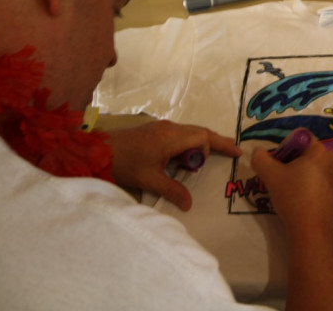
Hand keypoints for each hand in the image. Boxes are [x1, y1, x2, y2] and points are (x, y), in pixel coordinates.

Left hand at [107, 120, 240, 210]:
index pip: (203, 137)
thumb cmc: (124, 164)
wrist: (96, 151)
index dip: (219, 145)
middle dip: (216, 142)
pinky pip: (181, 134)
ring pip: (190, 132)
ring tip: (207, 161)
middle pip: (200, 131)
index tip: (236, 152)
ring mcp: (161, 127)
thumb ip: (172, 190)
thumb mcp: (149, 180)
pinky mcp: (155, 130)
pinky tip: (187, 159)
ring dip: (200, 145)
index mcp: (171, 137)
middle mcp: (170, 128)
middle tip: (231, 153)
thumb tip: (190, 204)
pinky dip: (190, 144)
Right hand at [250, 138, 332, 233]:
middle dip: (290, 160)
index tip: (278, 163)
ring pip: (310, 165)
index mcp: (320, 150)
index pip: (299, 136)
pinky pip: (317, 177)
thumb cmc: (292, 197)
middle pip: (305, 150)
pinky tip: (297, 196)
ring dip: (297, 171)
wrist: (310, 229)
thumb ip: (260, 158)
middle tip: (279, 176)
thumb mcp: (270, 175)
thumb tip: (257, 151)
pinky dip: (306, 181)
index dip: (284, 146)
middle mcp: (332, 159)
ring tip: (287, 188)